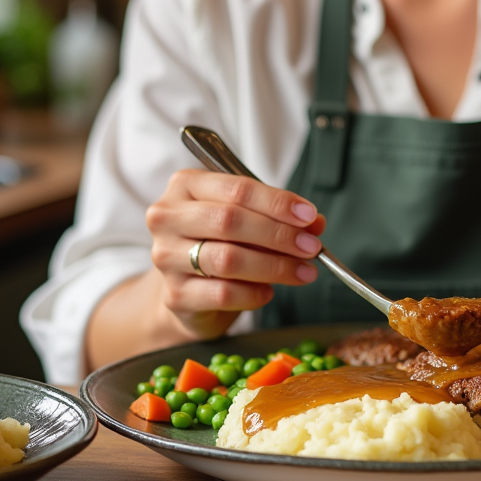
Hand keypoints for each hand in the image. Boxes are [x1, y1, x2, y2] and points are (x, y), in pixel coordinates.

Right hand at [144, 168, 326, 341]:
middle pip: (230, 220)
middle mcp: (168, 217)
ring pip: (227, 259)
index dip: (277, 202)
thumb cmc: (218, 241)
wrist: (187, 287)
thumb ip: (278, 216)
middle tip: (311, 247)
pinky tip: (269, 291)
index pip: (237, 189)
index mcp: (185, 185)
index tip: (308, 216)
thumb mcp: (247, 218)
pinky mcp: (174, 294)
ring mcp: (165, 257)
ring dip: (274, 266)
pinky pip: (222, 293)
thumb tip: (315, 222)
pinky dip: (253, 293)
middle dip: (279, 234)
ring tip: (303, 271)